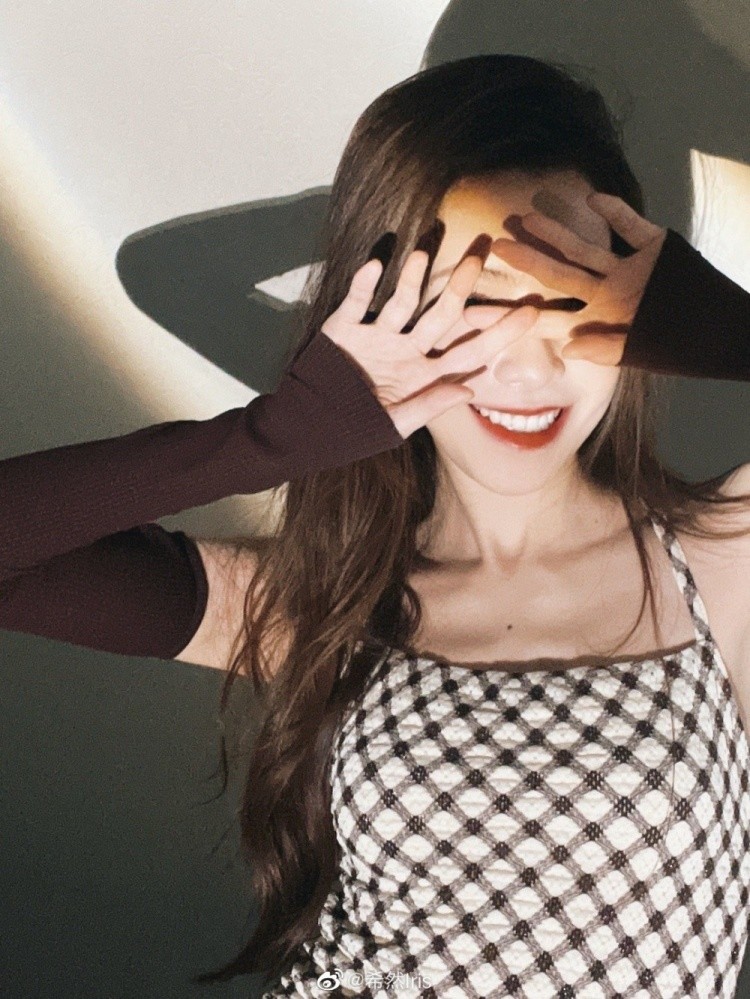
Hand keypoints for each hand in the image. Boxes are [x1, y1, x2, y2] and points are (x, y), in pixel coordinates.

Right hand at [320, 238, 538, 438]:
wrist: (304, 428)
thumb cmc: (352, 431)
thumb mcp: (394, 424)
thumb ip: (429, 405)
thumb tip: (470, 390)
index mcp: (424, 374)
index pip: (469, 351)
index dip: (498, 333)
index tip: (529, 313)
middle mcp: (406, 350)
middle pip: (440, 316)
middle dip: (459, 287)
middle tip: (479, 256)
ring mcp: (376, 336)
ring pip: (401, 301)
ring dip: (411, 277)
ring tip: (422, 251)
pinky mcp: (343, 328)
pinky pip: (356, 303)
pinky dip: (363, 285)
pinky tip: (375, 265)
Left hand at [489, 193, 666, 364]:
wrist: (725, 329)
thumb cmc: (680, 346)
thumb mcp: (639, 351)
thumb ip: (604, 349)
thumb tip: (567, 348)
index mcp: (597, 319)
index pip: (545, 316)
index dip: (511, 314)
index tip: (473, 311)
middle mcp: (607, 292)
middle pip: (558, 274)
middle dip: (526, 261)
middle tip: (493, 247)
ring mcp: (629, 269)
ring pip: (586, 247)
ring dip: (558, 231)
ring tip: (527, 215)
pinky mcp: (656, 248)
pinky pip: (632, 227)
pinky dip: (616, 212)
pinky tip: (592, 198)